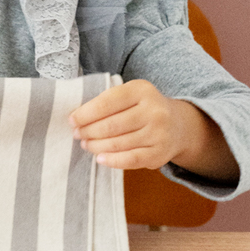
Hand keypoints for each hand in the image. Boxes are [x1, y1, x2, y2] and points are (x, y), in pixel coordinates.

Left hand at [69, 79, 237, 180]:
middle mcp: (154, 110)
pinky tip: (100, 158)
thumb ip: (107, 102)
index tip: (72, 120)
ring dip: (96, 146)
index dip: (86, 113)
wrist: (177, 125)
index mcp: (142, 90)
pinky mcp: (159, 153)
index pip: (107, 102)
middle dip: (89, 131)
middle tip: (77, 134)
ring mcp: (159, 133)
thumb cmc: (143, 108)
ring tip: (86, 144)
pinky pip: (130, 159)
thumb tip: (76, 118)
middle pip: (111, 125)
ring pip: (118, 143)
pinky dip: (112, 160)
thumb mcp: (130, 95)